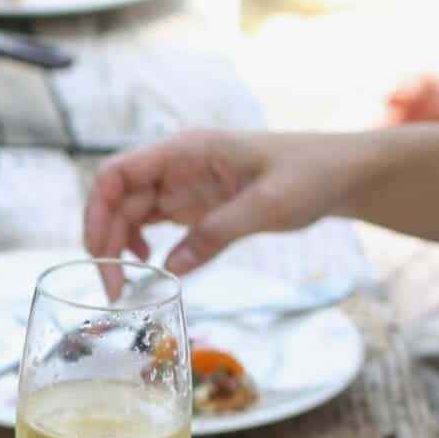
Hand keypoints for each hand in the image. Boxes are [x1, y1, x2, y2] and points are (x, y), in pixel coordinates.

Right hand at [84, 129, 366, 278]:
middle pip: (116, 200)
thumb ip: (217, 234)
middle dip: (103, 241)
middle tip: (112, 288)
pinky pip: (149, 224)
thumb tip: (168, 270)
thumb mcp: (268, 205)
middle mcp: (175, 164)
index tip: (97, 253)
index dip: (96, 211)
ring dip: (116, 248)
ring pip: (127, 214)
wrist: (341, 173)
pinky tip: (150, 265)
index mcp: (186, 149)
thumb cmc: (311, 174)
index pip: (117, 173)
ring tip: (125, 286)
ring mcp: (181, 184)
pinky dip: (138, 247)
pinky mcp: (193, 205)